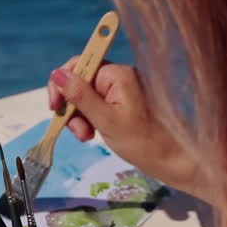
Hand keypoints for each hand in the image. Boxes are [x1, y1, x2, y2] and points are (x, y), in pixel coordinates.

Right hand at [47, 59, 209, 200]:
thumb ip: (80, 96)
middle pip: (80, 82)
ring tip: (87, 136)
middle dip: (72, 106)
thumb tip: (57, 74)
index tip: (55, 107)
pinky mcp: (120, 104)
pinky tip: (92, 134)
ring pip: (85, 96)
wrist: (171, 160)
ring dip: (79, 117)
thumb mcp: (105, 120)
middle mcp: (119, 77)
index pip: (79, 65)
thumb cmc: (143, 142)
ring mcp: (120, 91)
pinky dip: (89, 120)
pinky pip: (95, 106)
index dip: (62, 84)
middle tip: (77, 131)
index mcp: (118, 75)